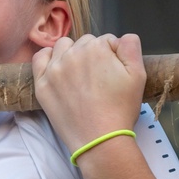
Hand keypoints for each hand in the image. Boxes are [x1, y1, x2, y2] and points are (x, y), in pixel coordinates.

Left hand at [31, 33, 145, 154]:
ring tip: (79, 75)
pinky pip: (40, 58)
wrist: (99, 139)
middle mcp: (73, 53)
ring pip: (62, 47)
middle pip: (84, 43)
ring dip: (71, 54)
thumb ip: (131, 47)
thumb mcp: (138, 75)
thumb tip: (120, 38)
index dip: (112, 56)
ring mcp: (54, 68)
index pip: (106, 41)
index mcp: (97, 47)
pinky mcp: (42, 84)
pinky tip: (57, 69)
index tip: (113, 73)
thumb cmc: (121, 108)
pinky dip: (48, 59)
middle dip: (92, 55)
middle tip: (98, 79)